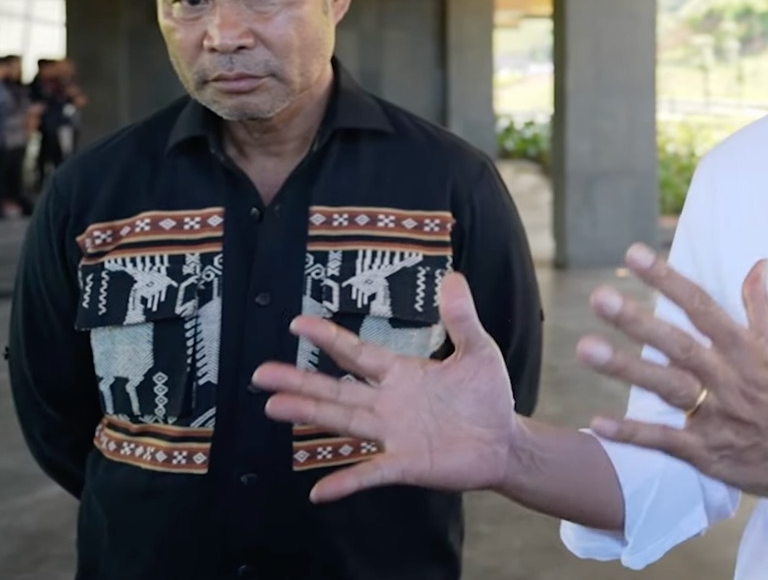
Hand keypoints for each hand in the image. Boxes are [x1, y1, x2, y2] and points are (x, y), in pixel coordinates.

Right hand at [250, 272, 521, 502]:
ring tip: (274, 407)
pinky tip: (319, 491)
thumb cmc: (487, 396)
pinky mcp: (407, 463)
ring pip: (345, 421)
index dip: (329, 338)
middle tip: (262, 372)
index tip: (296, 322)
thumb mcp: (477, 351)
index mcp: (401, 374)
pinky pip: (371, 472)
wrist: (505, 442)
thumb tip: (453, 276)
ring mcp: (394, 434)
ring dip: (311, 415)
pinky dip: (346, 481)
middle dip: (300, 380)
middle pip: (337, 389)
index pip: (358, 353)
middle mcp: (388, 403)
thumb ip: (461, 318)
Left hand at [577, 244, 767, 501]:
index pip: (700, 306)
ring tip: (587, 349)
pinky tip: (597, 423)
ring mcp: (718, 416)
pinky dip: (632, 434)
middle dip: (638, 321)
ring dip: (626, 369)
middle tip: (601, 298)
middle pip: (677, 344)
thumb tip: (758, 263)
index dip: (666, 278)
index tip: (634, 255)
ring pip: (667, 387)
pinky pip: (665, 441)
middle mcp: (729, 378)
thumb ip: (762, 305)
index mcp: (746, 348)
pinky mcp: (710, 452)